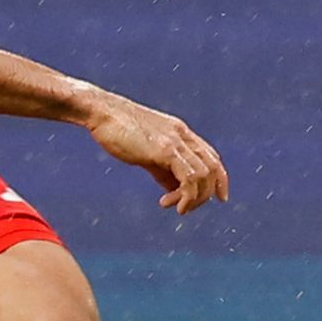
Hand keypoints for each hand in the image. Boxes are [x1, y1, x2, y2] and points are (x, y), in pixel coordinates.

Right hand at [76, 85, 233, 209]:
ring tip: (177, 208)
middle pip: (213, 167)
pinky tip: (172, 205)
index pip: (211, 156)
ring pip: (204, 174)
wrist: (102, 111)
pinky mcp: (164, 149)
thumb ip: (162, 170)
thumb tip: (174, 190)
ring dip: (195, 198)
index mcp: (180, 132)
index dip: (219, 178)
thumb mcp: (146, 152)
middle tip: (185, 208)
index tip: (219, 197)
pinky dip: (187, 195)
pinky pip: (189, 176)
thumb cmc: (118, 130)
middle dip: (206, 194)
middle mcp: (183, 135)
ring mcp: (175, 141)